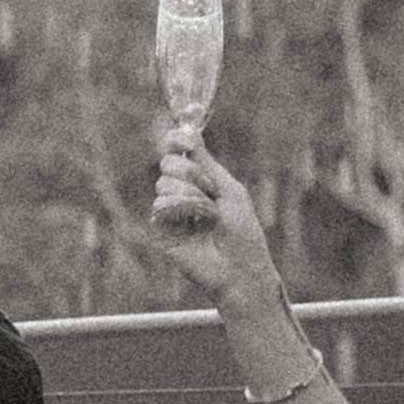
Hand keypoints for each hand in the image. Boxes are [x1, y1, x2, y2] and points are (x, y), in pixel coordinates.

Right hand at [150, 122, 289, 332]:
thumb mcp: (230, 190)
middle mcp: (183, 193)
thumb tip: (189, 133)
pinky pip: (160, 206)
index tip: (181, 138)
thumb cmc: (242, 232)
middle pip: (168, 162)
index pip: (179, 152)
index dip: (176, 140)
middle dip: (189, 172)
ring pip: (164, 183)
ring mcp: (171, 212)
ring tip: (208, 216)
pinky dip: (181, 212)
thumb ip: (207, 163)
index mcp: (201, 181)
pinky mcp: (163, 230)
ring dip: (191, 197)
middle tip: (209, 189)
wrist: (239, 270)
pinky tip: (194, 227)